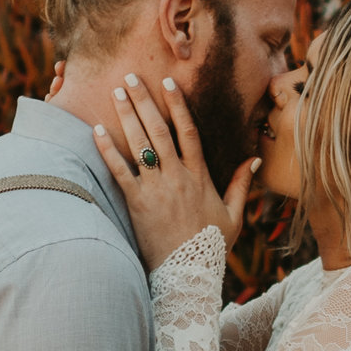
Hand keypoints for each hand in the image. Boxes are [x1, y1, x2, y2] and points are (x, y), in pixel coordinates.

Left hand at [92, 72, 253, 266]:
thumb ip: (241, 184)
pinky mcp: (137, 203)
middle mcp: (178, 176)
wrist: (189, 273)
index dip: (178, 105)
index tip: (168, 83)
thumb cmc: (211, 246)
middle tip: (131, 77)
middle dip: (145, 101)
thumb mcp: (233, 215)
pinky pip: (120, 170)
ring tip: (115, 92)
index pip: (189, 131)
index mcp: (200, 176)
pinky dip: (107, 150)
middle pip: (160, 129)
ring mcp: (156, 188)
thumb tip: (254, 159)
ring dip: (127, 116)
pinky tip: (96, 130)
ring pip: (141, 143)